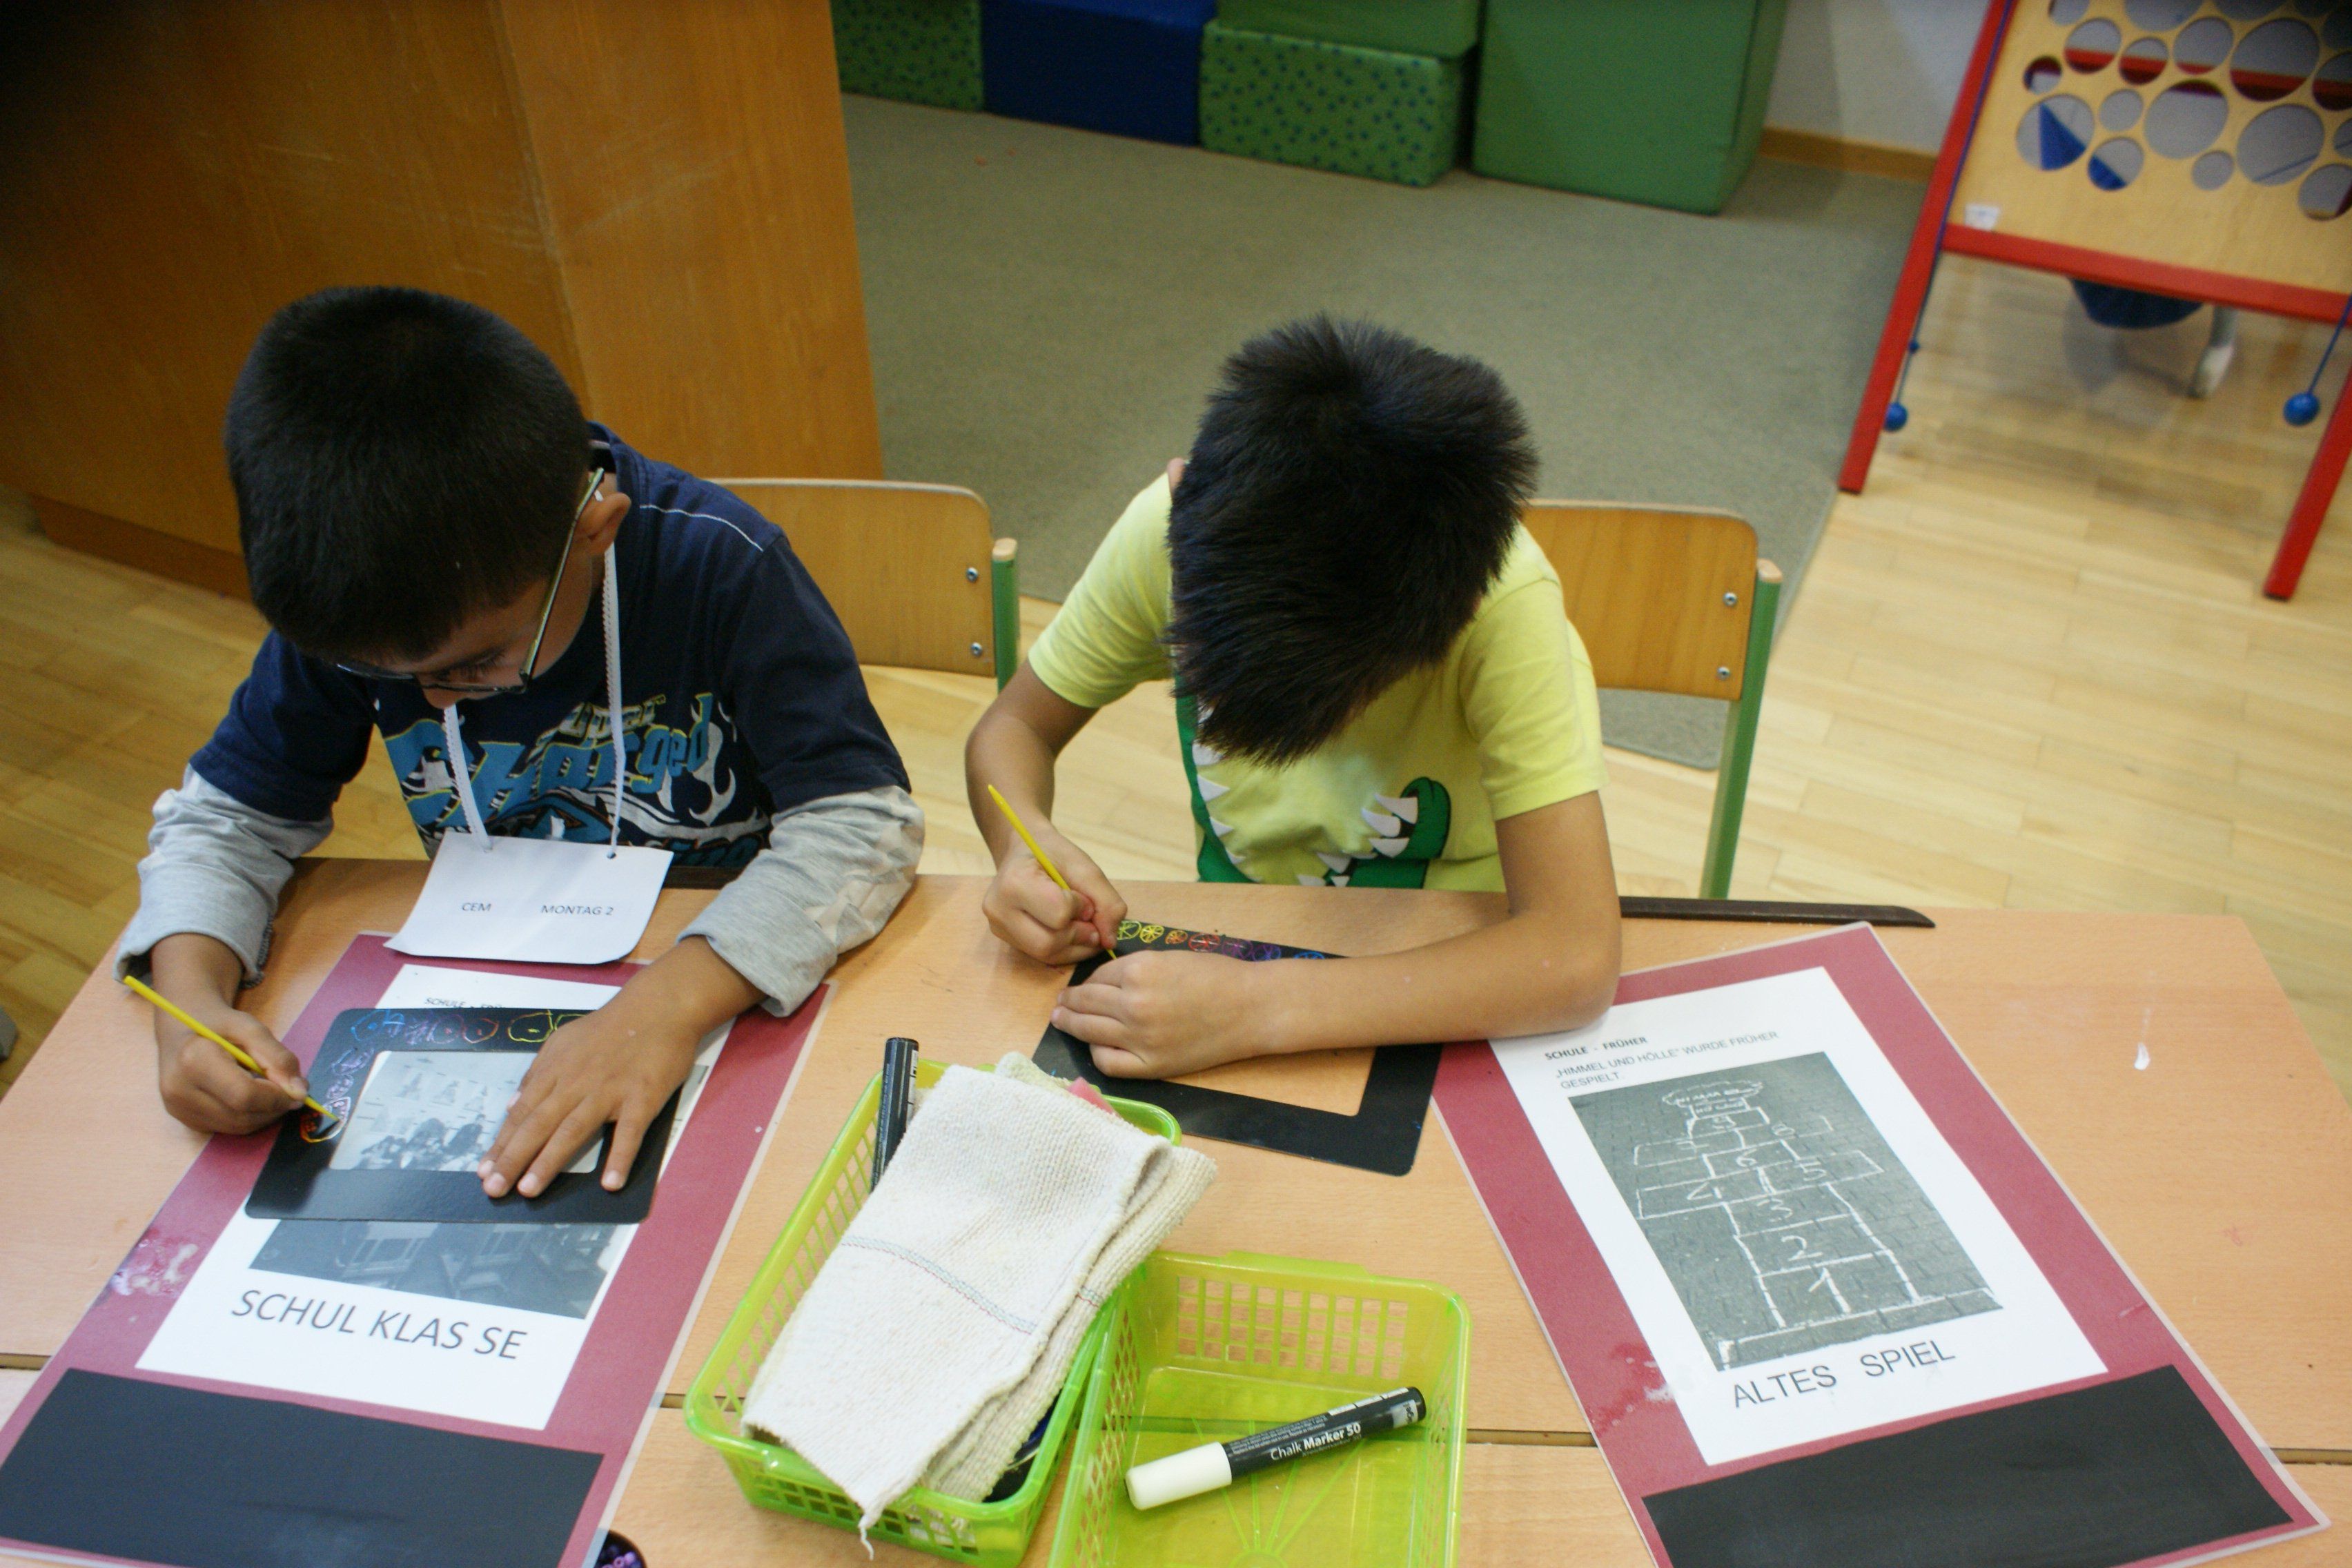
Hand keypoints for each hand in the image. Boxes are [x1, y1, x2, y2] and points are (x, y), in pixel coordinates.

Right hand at [148, 933, 305, 1134]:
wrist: (181, 1029)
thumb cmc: (218, 1024)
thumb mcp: (251, 1028)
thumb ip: (278, 1057)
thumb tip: (300, 1091)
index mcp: (193, 1061)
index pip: (244, 1095)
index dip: (277, 1097)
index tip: (297, 1089)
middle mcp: (179, 1090)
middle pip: (242, 1116)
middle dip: (274, 1108)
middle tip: (289, 1091)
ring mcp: (178, 1109)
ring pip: (237, 1127)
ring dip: (264, 1115)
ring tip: (270, 1092)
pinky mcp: (183, 1120)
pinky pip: (227, 1128)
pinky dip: (247, 1118)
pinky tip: (249, 1098)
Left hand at [478, 990, 700, 1198]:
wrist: (658, 1008)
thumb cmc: (609, 1028)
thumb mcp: (563, 1041)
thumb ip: (538, 1073)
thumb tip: (513, 1105)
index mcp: (556, 1070)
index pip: (522, 1112)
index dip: (502, 1143)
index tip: (484, 1171)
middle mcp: (576, 1083)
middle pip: (539, 1124)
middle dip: (513, 1158)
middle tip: (493, 1189)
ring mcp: (609, 1092)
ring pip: (573, 1130)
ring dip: (549, 1161)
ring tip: (529, 1190)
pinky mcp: (642, 1098)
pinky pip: (630, 1132)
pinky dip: (620, 1157)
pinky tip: (611, 1183)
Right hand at [984, 830, 1126, 965]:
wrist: (1023, 851)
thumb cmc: (1052, 854)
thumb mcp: (1084, 867)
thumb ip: (1106, 901)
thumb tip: (1109, 941)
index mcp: (1015, 881)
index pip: (1059, 914)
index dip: (1081, 909)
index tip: (1083, 896)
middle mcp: (998, 909)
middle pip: (1048, 943)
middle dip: (1079, 935)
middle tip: (1089, 918)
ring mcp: (998, 927)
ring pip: (1045, 955)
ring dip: (1075, 946)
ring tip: (1082, 925)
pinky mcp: (1005, 938)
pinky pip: (1041, 956)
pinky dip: (1065, 949)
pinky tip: (1071, 932)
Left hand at [1051, 950, 1268, 1077]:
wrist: (1251, 1008)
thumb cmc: (1216, 977)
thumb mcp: (1169, 958)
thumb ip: (1134, 969)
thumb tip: (1102, 982)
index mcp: (1139, 971)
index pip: (1097, 977)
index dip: (1086, 981)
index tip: (1080, 985)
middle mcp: (1133, 1004)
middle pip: (1085, 1002)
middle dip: (1068, 1002)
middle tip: (1059, 1003)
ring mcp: (1140, 1038)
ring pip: (1089, 1031)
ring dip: (1070, 1024)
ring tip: (1062, 1020)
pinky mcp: (1151, 1065)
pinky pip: (1107, 1061)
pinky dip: (1096, 1051)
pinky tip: (1095, 1044)